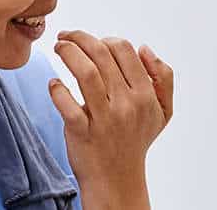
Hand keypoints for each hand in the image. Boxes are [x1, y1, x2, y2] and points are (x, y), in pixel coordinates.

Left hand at [47, 30, 173, 209]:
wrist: (117, 180)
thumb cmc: (136, 141)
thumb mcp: (162, 111)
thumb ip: (163, 77)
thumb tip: (145, 49)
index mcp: (145, 95)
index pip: (124, 50)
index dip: (105, 39)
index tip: (92, 42)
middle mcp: (126, 104)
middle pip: (101, 54)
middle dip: (80, 38)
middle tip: (66, 37)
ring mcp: (104, 118)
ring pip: (85, 72)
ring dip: (68, 52)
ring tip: (59, 47)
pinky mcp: (82, 132)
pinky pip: (66, 103)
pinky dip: (56, 89)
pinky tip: (54, 84)